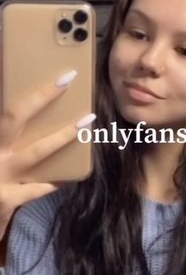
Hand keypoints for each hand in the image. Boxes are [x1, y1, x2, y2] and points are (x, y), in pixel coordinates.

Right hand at [0, 70, 92, 241]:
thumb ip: (10, 134)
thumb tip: (30, 112)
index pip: (8, 109)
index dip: (33, 92)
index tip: (56, 75)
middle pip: (14, 116)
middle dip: (42, 96)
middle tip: (68, 78)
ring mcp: (0, 175)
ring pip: (36, 150)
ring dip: (63, 135)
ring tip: (87, 120)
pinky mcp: (7, 199)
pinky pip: (40, 186)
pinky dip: (56, 180)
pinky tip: (70, 174)